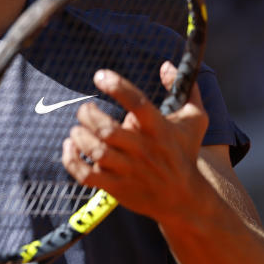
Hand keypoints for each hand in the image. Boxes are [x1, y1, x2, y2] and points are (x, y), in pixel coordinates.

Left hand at [61, 62, 209, 224]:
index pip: (137, 104)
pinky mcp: (117, 188)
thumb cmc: (185, 152)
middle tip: (84, 110)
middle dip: (89, 115)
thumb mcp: (195, 119)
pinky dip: (71, 160)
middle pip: (108, 130)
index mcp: (159, 129)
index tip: (100, 75)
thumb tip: (165, 64)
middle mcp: (144, 150)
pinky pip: (86, 175)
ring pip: (95, 151)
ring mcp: (129, 171)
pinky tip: (69, 146)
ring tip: (78, 129)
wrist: (184, 199)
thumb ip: (184, 89)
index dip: (117, 87)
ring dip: (79, 136)